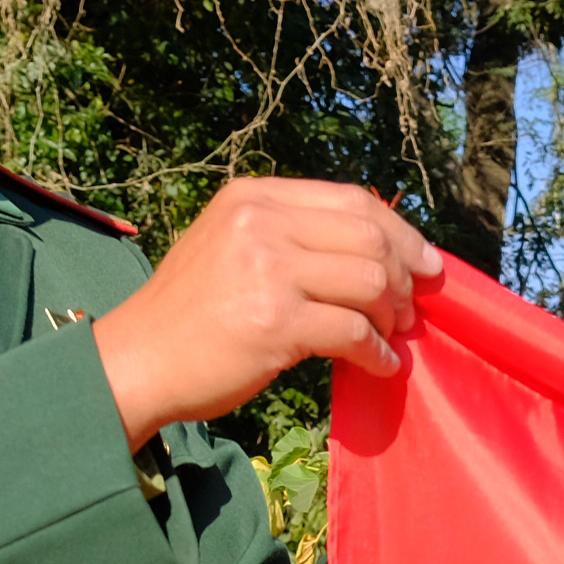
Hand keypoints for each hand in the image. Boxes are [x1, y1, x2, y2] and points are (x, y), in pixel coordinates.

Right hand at [92, 179, 442, 445]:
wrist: (137, 361)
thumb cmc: (188, 312)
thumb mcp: (229, 244)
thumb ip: (289, 234)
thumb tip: (376, 250)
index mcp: (254, 197)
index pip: (353, 200)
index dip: (401, 232)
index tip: (427, 262)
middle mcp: (260, 223)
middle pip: (371, 237)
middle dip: (406, 275)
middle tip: (412, 309)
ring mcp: (267, 270)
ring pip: (371, 280)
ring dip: (393, 315)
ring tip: (393, 336)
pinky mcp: (275, 323)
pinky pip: (353, 332)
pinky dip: (377, 353)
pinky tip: (381, 366)